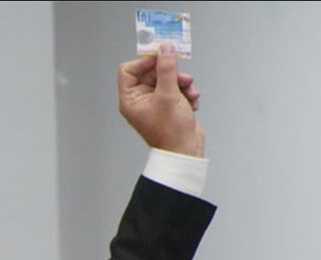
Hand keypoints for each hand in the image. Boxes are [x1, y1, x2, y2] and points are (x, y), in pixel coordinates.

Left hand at [118, 42, 204, 156]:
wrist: (186, 151)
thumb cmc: (171, 132)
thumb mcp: (168, 94)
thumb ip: (166, 69)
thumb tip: (165, 49)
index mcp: (130, 99)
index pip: (129, 70)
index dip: (144, 61)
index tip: (161, 56)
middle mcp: (139, 100)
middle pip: (151, 72)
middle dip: (170, 73)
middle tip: (182, 77)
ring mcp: (154, 102)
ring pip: (166, 80)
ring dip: (181, 83)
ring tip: (189, 91)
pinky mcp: (168, 105)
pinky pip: (176, 89)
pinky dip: (186, 92)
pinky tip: (192, 101)